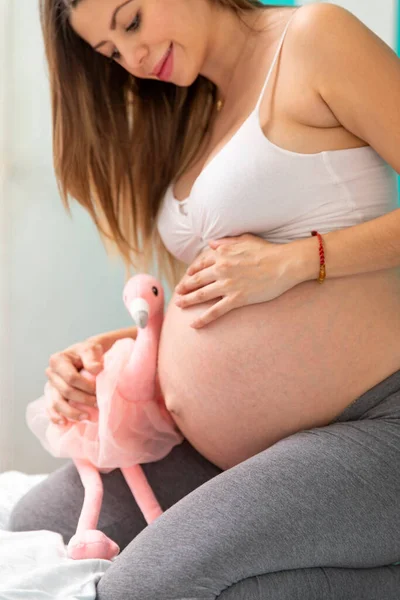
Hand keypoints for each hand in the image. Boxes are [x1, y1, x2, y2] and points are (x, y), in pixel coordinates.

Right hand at [45, 336, 105, 425]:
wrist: (88, 354)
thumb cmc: (90, 351)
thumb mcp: (92, 349)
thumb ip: (92, 358)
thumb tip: (96, 369)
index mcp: (58, 360)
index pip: (71, 378)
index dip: (85, 386)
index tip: (98, 390)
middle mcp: (51, 373)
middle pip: (65, 392)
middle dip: (82, 399)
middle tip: (97, 403)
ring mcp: (51, 385)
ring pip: (57, 403)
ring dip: (71, 412)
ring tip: (86, 417)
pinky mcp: (53, 395)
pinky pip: (51, 408)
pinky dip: (56, 416)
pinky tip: (64, 423)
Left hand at [174, 233, 298, 327]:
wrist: (284, 264)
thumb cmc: (268, 251)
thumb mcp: (245, 240)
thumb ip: (226, 242)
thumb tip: (212, 244)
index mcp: (222, 254)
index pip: (200, 264)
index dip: (191, 272)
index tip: (186, 277)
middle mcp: (221, 269)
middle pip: (196, 280)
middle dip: (184, 287)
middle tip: (177, 293)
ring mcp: (228, 285)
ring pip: (201, 295)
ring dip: (188, 301)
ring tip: (179, 305)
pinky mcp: (236, 299)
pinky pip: (215, 311)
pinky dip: (203, 319)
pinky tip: (194, 325)